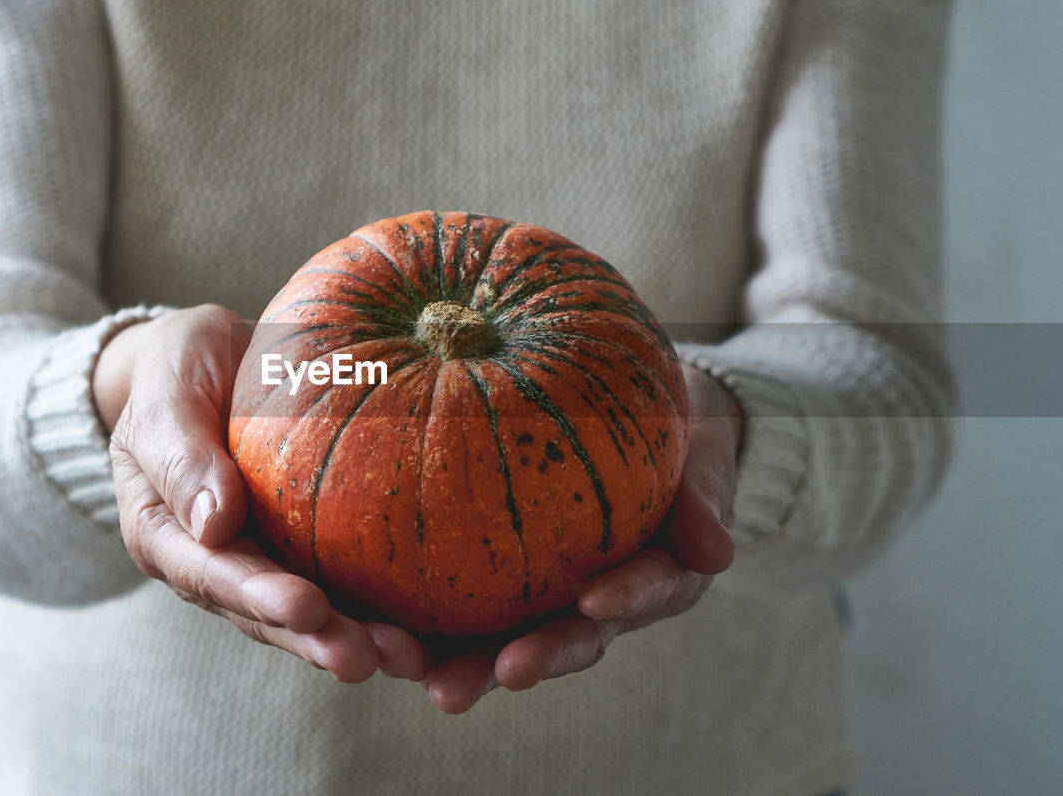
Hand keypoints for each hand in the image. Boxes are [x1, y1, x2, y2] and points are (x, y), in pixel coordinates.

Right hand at [97, 305, 428, 682]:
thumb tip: (214, 523)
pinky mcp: (312, 549)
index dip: (262, 598)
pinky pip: (350, 584)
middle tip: (366, 658)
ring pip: (315, 615)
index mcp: (171, 536)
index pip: (215, 575)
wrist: (212, 358)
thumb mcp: (166, 394)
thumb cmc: (179, 368)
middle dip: (319, 641)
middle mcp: (220, 563)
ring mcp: (269, 561)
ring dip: (360, 640)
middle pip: (270, 615)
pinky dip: (388, 609)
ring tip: (410, 659)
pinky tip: (436, 630)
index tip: (308, 609)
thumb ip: (179, 453)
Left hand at [421, 363, 743, 712]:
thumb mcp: (703, 460)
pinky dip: (433, 624)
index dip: (625, 599)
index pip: (643, 591)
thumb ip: (704, 501)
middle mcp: (601, 600)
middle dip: (536, 660)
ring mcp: (551, 595)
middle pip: (569, 638)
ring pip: (512, 638)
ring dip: (475, 665)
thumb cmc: (680, 435)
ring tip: (434, 682)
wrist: (654, 425)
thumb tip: (718, 554)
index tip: (597, 600)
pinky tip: (389, 631)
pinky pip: (469, 605)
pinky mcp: (507, 580)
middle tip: (504, 675)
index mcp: (656, 576)